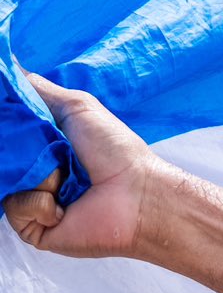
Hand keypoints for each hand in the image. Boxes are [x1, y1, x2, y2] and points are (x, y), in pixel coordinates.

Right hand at [2, 74, 164, 257]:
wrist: (138, 194)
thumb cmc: (114, 150)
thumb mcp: (77, 108)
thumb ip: (37, 89)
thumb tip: (8, 66)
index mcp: (41, 146)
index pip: (7, 134)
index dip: (6, 128)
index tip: (12, 123)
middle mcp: (34, 172)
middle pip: (2, 157)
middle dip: (18, 150)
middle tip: (49, 151)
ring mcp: (32, 200)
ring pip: (6, 181)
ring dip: (37, 176)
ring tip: (64, 179)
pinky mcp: (33, 227)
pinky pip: (15, 207)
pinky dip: (40, 201)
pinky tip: (64, 204)